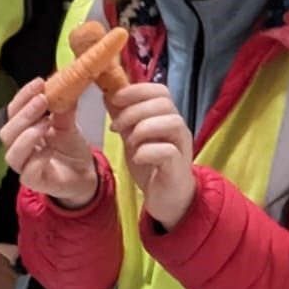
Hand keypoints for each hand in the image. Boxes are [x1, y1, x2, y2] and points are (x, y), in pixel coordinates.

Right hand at [0, 77, 100, 208]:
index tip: (39, 83)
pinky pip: (28, 171)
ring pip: (12, 153)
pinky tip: (50, 150)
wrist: (85, 175)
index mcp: (23, 130)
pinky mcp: (33, 182)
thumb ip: (63, 109)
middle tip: (42, 100)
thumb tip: (65, 86)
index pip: (13, 112)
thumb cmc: (71, 149)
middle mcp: (18, 148)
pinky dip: (38, 159)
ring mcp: (24, 166)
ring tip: (46, 123)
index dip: (22, 97)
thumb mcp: (68, 124)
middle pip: (7, 132)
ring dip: (27, 135)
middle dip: (24, 114)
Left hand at [107, 83, 196, 228]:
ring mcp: (181, 146)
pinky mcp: (178, 167)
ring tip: (128, 143)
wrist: (167, 198)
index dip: (136, 90)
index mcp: (166, 117)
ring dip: (143, 129)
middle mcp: (177, 128)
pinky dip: (148, 151)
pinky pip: (168, 151)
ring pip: (172, 122)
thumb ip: (123, 117)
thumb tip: (107, 95)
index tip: (114, 99)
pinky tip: (137, 158)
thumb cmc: (151, 165)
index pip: (159, 90)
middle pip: (164, 103)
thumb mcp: (132, 137)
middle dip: (134, 111)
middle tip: (115, 127)